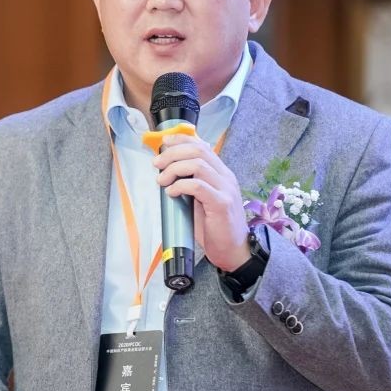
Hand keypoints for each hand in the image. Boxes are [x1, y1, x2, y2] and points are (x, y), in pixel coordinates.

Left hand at [153, 133, 251, 271]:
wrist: (233, 250)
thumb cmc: (214, 226)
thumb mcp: (201, 199)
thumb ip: (191, 183)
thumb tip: (168, 171)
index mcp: (221, 173)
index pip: (202, 145)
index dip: (181, 139)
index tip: (164, 142)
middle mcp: (226, 177)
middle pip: (198, 151)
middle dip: (173, 153)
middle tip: (157, 164)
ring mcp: (226, 189)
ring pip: (198, 165)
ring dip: (174, 169)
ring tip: (162, 180)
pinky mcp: (221, 204)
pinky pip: (198, 186)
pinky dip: (181, 186)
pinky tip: (172, 192)